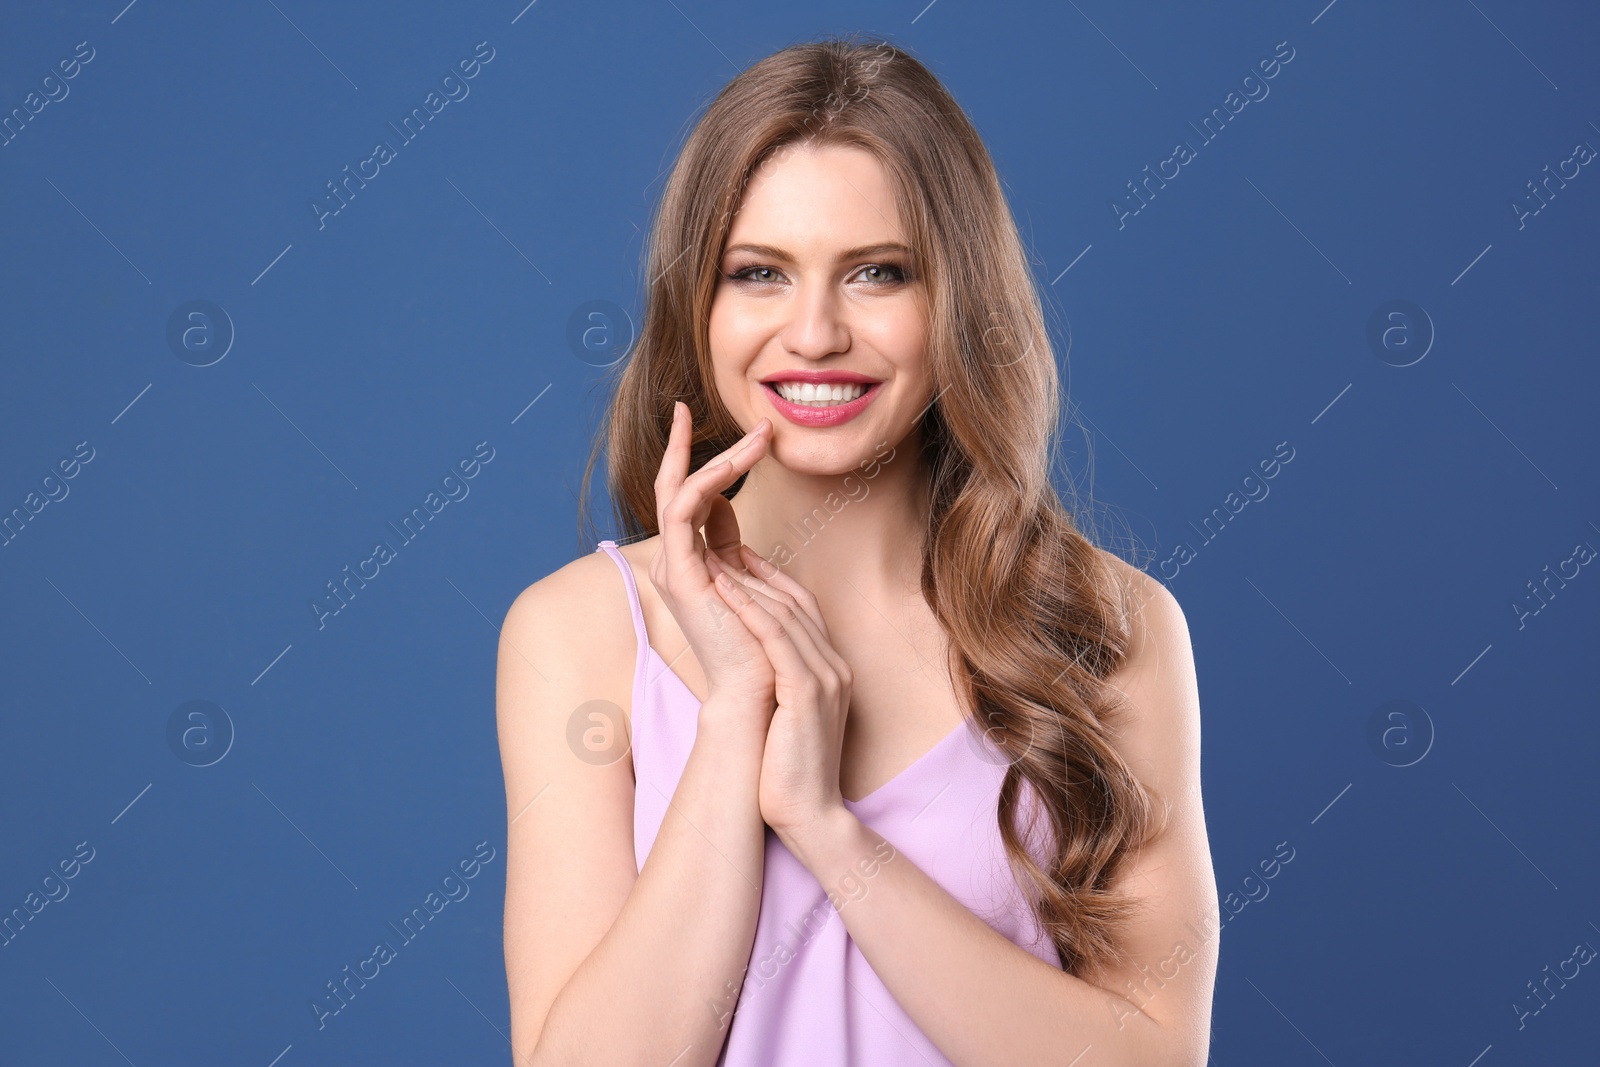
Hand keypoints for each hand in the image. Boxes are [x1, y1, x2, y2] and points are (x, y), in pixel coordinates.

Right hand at [648, 403, 775, 711]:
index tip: (733, 434)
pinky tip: (739, 462)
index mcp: (692, 567)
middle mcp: (675, 564)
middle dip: (681, 446)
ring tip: (758, 435)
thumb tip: (731, 518)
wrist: (762, 694)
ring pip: (679, 492)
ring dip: (717, 458)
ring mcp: (673, 568)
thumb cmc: (768, 649)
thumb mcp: (756, 586)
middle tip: (686, 407)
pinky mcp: (680, 572)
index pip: (692, 503)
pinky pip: (683, 509)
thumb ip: (739, 553)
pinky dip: (708, 480)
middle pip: (671, 490)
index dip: (709, 465)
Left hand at [707, 545, 851, 845]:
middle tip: (723, 546)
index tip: (740, 559)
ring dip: (748, 583)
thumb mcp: (786, 720)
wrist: (810, 816)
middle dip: (757, 572)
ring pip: (785, 614)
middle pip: (796, 603)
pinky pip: (778, 638)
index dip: (771, 580)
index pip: (803, 611)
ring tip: (715, 559)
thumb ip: (779, 687)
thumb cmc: (788, 774)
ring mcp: (826, 678)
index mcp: (832, 672)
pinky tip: (725, 591)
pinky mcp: (808, 692)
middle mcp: (835, 668)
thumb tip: (752, 669)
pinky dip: (751, 610)